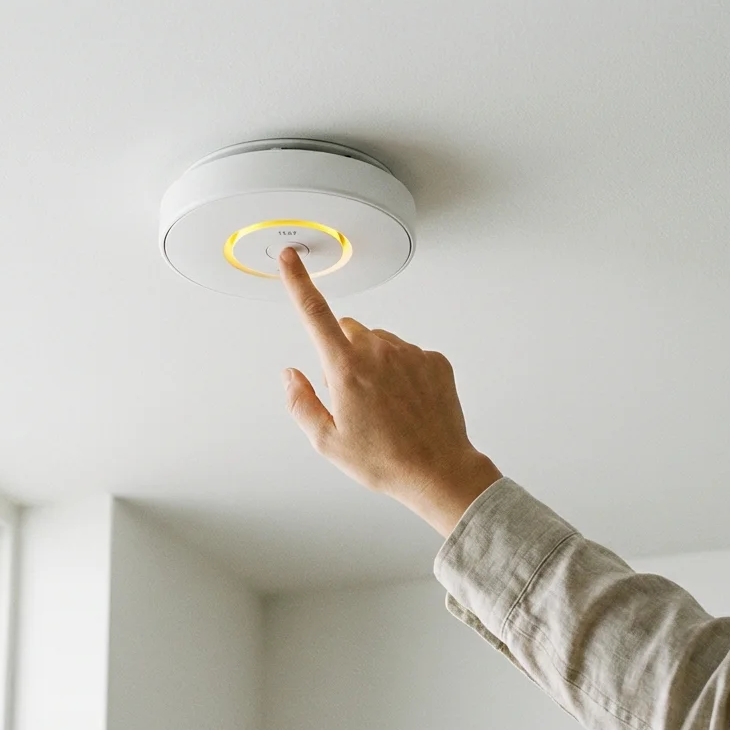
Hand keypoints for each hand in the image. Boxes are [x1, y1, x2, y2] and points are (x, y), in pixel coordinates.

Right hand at [278, 248, 500, 535]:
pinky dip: (402, 371)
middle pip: (348, 331)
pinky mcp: (434, 359)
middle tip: (352, 396)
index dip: (298, 281)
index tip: (290, 258)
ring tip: (384, 406)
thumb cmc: (385, 460)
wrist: (438, 471)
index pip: (314, 313)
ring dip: (374, 363)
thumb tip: (291, 375)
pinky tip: (406, 403)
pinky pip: (408, 353)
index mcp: (346, 368)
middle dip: (343, 353)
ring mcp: (410, 353)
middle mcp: (378, 351)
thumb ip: (301, 402)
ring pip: (379, 343)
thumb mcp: (327, 442)